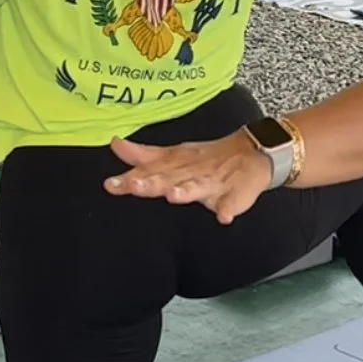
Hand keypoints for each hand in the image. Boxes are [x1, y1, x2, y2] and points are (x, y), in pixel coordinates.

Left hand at [105, 132, 269, 220]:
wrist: (251, 153)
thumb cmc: (206, 159)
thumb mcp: (172, 155)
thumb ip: (142, 155)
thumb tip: (114, 143)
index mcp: (176, 164)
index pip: (150, 171)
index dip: (131, 177)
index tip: (111, 185)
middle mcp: (191, 172)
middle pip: (170, 177)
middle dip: (153, 182)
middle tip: (135, 186)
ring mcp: (214, 183)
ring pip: (198, 187)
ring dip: (186, 191)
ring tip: (174, 196)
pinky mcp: (236, 194)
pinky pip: (233, 203)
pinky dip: (228, 209)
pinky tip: (223, 217)